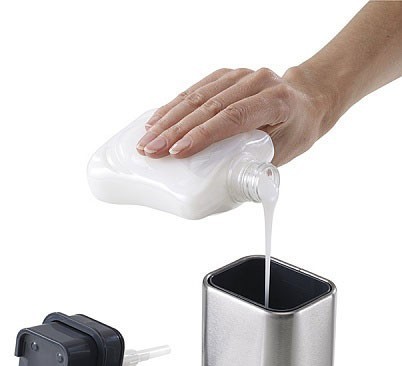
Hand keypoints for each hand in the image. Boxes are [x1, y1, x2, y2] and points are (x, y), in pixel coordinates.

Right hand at [136, 67, 335, 165]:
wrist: (305, 101)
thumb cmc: (295, 132)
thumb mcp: (285, 153)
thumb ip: (256, 167)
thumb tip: (221, 191)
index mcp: (276, 101)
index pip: (234, 117)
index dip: (203, 134)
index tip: (178, 152)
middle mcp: (256, 81)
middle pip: (210, 106)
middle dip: (175, 130)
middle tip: (151, 151)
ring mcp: (239, 75)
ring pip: (198, 95)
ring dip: (168, 119)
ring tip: (146, 141)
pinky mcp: (225, 75)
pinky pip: (195, 89)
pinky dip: (173, 106)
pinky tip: (155, 121)